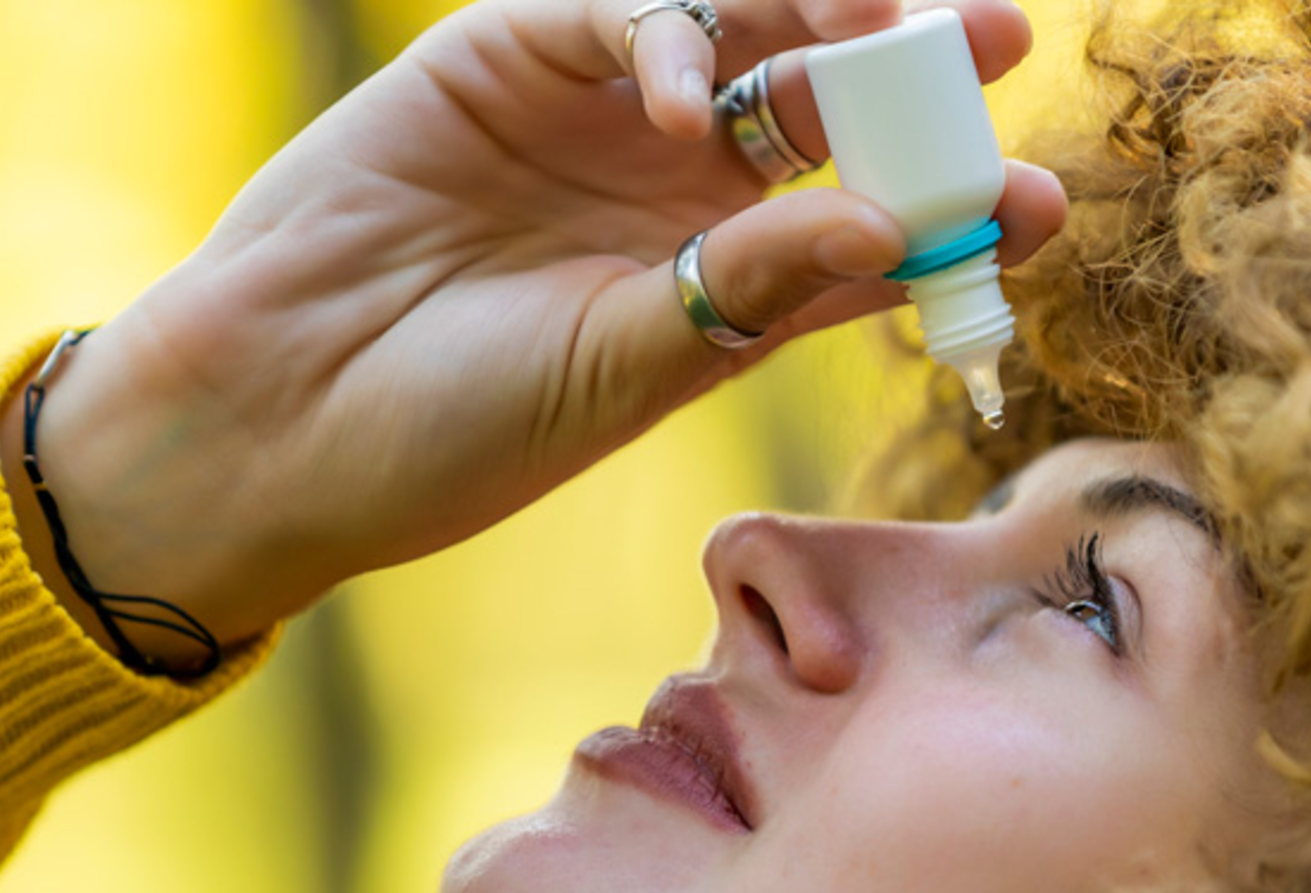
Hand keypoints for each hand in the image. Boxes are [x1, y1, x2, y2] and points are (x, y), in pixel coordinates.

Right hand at [2, 0, 1068, 662]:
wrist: (272, 415)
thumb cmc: (446, 433)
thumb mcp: (620, 376)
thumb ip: (747, 298)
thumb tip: (888, 235)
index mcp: (709, 288)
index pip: (857, 223)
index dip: (946, 203)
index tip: (1039, 205)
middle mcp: (665, 192)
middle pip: (819, 104)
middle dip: (907, 73)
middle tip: (993, 45)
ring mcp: (591, 116)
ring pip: (738, 28)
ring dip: (814, 18)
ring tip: (881, 27)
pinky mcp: (506, 57)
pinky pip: (618, 11)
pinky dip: (671, 36)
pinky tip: (691, 104)